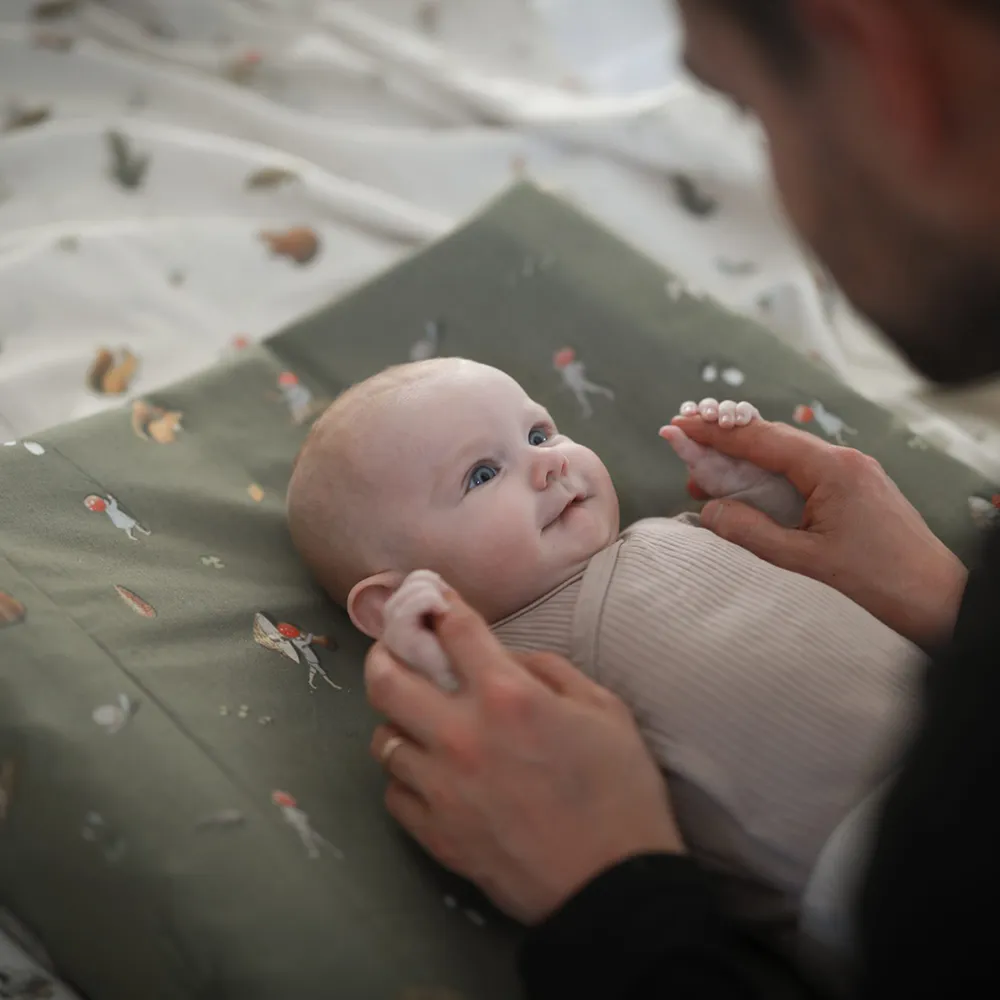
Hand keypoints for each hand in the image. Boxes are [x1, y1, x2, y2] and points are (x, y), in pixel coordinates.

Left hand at [365, 590, 685, 924]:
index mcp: (507, 696)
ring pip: (383, 738)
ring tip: (418, 723)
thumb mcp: (604, 710)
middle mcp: (461, 735)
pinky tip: (429, 774)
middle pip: (386, 679)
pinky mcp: (435, 834)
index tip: (428, 595)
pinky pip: (394, 792)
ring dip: (397, 722)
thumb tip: (506, 659)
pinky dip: (406, 776)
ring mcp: (441, 788)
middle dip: (385, 655)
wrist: (614, 888)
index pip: (452, 628)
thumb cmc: (620, 791)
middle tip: (397, 654)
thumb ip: (550, 671)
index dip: (436, 601)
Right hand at [671, 414, 967, 645]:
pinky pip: (803, 474)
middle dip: (724, 445)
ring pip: (786, 458)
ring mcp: (854, 474)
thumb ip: (750, 531)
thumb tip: (710, 510)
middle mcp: (844, 461)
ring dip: (745, 464)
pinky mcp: (858, 491)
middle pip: (771, 441)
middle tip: (683, 449)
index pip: (759, 438)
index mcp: (831, 469)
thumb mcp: (802, 561)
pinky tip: (747, 493)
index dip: (714, 432)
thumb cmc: (877, 585)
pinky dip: (769, 480)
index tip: (678, 425)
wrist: (940, 602)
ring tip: (706, 477)